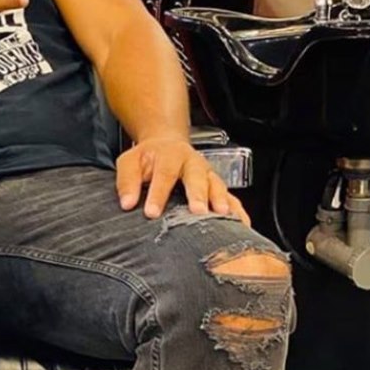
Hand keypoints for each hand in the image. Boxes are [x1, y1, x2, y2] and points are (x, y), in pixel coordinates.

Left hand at [117, 136, 249, 224]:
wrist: (165, 145)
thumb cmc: (148, 158)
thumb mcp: (130, 162)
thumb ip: (127, 181)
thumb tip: (127, 203)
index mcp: (170, 155)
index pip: (165, 174)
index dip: (159, 194)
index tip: (152, 212)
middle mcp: (193, 163)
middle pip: (198, 177)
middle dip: (198, 194)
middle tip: (197, 211)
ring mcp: (208, 174)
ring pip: (218, 186)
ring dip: (221, 201)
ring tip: (222, 216)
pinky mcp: (217, 186)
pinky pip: (232, 198)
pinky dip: (238, 210)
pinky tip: (242, 224)